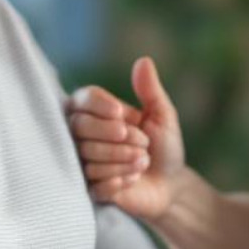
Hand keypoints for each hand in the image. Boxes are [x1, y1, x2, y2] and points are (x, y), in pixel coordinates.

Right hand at [67, 57, 184, 219]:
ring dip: (122, 159)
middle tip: (143, 143)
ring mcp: (83, 161)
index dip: (99, 105)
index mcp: (99, 111)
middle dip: (115, 136)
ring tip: (142, 161)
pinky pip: (92, 182)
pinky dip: (118, 180)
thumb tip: (144, 60)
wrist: (169, 185)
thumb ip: (150, 90)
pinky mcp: (87, 188)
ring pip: (86, 154)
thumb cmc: (164, 147)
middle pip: (79, 126)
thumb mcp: (163, 116)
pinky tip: (133, 179)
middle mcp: (84, 134)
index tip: (123, 114)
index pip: (82, 99)